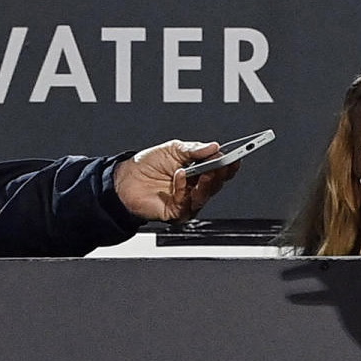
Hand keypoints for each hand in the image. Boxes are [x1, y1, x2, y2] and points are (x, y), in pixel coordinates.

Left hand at [115, 141, 233, 221]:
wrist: (125, 180)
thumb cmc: (147, 165)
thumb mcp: (173, 149)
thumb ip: (194, 149)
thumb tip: (214, 147)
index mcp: (198, 172)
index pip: (220, 171)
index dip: (230, 165)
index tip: (235, 157)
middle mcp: (195, 188)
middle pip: (217, 184)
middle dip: (220, 173)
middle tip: (220, 163)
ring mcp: (187, 202)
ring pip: (205, 196)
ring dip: (205, 183)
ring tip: (203, 171)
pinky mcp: (177, 213)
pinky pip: (186, 203)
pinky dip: (184, 188)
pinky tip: (179, 177)